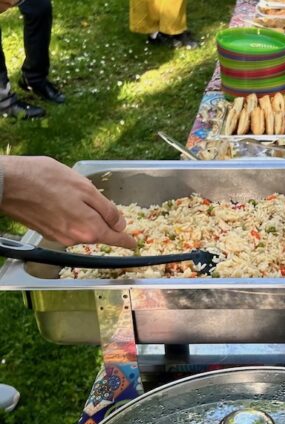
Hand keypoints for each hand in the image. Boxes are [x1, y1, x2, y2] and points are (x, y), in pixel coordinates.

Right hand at [0, 156, 136, 249]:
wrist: (9, 184)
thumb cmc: (46, 180)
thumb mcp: (85, 188)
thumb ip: (106, 209)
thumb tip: (120, 224)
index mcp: (89, 228)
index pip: (114, 238)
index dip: (126, 240)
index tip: (133, 244)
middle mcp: (75, 238)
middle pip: (98, 231)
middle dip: (102, 219)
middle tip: (96, 198)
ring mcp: (59, 237)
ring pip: (82, 227)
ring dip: (84, 214)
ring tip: (70, 192)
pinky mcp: (47, 232)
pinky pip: (68, 225)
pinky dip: (70, 214)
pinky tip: (60, 198)